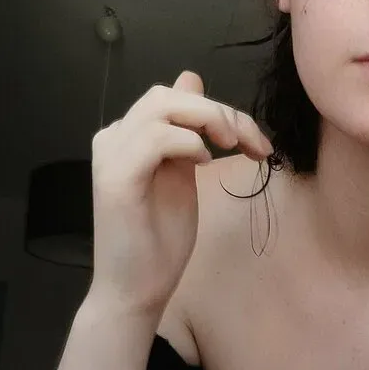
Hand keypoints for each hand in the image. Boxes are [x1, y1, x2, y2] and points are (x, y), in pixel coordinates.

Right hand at [86, 70, 271, 317]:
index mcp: (129, 137)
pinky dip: (188, 144)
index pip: (174, 99)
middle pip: (170, 97)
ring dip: (209, 120)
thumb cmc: (160, 240)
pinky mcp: (116, 177)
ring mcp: (111, 155)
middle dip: (221, 112)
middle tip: (252, 144)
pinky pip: (156, 138)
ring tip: (233, 147)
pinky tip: (203, 164)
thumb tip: (191, 81)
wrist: (136, 288)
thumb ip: (187, 133)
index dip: (219, 110)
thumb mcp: (182, 174)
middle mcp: (114, 138)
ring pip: (163, 107)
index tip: (257, 142)